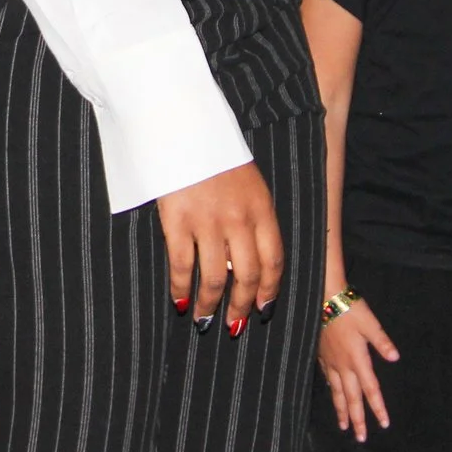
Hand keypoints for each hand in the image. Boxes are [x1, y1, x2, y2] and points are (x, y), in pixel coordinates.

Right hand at [155, 161, 283, 330]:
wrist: (182, 125)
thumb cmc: (215, 152)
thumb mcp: (247, 181)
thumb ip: (252, 216)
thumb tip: (245, 260)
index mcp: (261, 209)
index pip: (274, 260)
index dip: (270, 290)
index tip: (263, 310)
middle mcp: (239, 220)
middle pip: (247, 276)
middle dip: (241, 306)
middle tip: (234, 325)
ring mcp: (208, 222)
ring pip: (216, 278)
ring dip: (211, 305)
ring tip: (205, 320)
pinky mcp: (178, 221)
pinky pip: (182, 265)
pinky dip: (181, 288)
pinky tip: (180, 301)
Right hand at [318, 298, 399, 440]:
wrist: (323, 298)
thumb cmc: (349, 309)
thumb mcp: (370, 323)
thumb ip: (382, 341)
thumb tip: (395, 358)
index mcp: (358, 359)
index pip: (370, 389)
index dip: (377, 408)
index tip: (384, 424)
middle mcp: (343, 365)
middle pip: (351, 398)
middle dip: (357, 419)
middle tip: (361, 438)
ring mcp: (330, 362)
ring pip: (337, 392)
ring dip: (342, 411)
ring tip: (344, 427)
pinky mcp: (321, 355)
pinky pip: (328, 380)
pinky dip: (332, 392)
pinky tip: (332, 395)